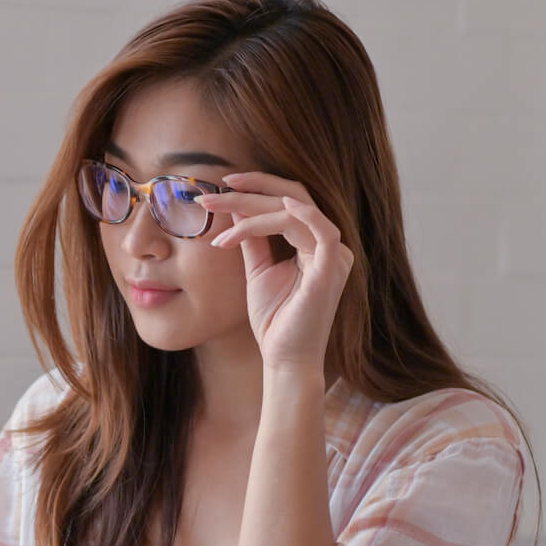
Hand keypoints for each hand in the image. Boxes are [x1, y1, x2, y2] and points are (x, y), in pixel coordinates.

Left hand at [198, 172, 354, 371]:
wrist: (284, 358)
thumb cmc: (275, 319)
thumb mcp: (259, 270)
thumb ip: (254, 239)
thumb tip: (237, 209)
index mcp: (315, 243)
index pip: (289, 201)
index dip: (257, 189)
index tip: (220, 187)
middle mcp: (328, 244)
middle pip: (292, 198)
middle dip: (250, 190)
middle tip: (212, 191)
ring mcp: (333, 256)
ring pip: (295, 211)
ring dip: (252, 207)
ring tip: (216, 209)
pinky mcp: (330, 270)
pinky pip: (321, 231)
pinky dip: (299, 215)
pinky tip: (273, 208)